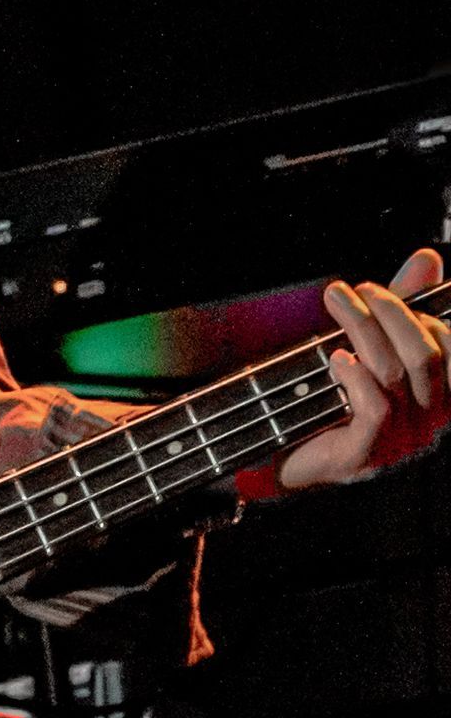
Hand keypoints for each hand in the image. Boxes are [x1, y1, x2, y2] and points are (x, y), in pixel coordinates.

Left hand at [268, 247, 448, 491]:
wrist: (282, 459)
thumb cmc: (328, 400)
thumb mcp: (369, 348)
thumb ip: (403, 307)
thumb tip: (428, 258)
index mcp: (438, 399)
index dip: (430, 317)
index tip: (390, 293)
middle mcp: (429, 425)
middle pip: (427, 355)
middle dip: (393, 311)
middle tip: (359, 289)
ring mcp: (400, 444)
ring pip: (396, 373)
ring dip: (364, 326)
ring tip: (337, 300)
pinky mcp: (366, 456)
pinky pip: (376, 407)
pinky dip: (356, 375)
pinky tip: (336, 358)